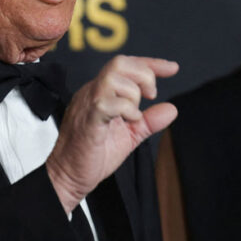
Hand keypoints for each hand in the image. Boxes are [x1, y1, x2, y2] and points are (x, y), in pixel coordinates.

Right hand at [45, 55, 178, 212]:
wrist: (68, 176)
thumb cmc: (92, 156)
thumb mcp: (128, 135)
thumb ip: (149, 121)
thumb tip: (172, 109)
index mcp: (100, 93)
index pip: (125, 66)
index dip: (151, 63)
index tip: (172, 68)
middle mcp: (92, 93)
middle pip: (119, 63)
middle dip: (144, 74)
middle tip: (151, 96)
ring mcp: (88, 104)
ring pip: (113, 77)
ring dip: (133, 94)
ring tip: (134, 114)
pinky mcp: (88, 121)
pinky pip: (106, 102)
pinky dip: (125, 109)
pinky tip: (130, 121)